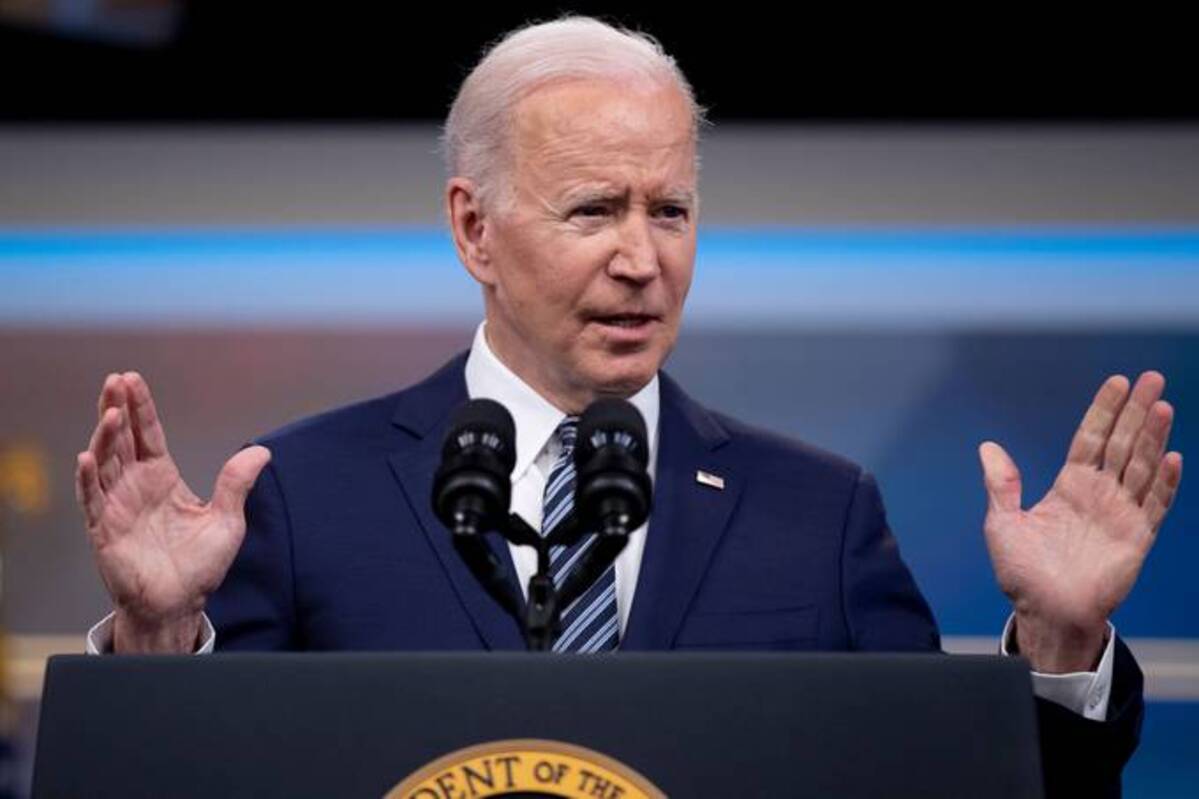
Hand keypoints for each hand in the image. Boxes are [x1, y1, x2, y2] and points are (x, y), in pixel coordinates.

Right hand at [75, 372, 269, 652]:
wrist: (180, 605)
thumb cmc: (199, 566)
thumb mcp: (227, 520)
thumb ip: (237, 484)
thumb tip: (263, 452)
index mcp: (162, 479)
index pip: (149, 434)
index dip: (142, 407)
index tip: (132, 378)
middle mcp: (135, 487)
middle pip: (121, 439)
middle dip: (117, 409)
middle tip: (115, 380)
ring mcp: (117, 507)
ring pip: (104, 463)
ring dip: (105, 437)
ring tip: (112, 412)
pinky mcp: (105, 531)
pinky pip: (92, 500)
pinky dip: (88, 479)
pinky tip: (88, 457)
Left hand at [979, 371, 1182, 672]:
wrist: (1045, 613)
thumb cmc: (1022, 573)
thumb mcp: (1003, 524)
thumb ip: (1002, 485)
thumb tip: (987, 446)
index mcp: (1069, 486)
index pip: (1090, 438)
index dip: (1104, 410)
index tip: (1118, 382)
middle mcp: (1099, 494)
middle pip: (1122, 443)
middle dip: (1136, 411)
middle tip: (1152, 379)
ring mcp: (1120, 513)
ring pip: (1141, 466)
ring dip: (1153, 437)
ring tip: (1162, 406)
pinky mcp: (1136, 538)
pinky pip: (1155, 505)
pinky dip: (1164, 482)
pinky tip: (1172, 457)